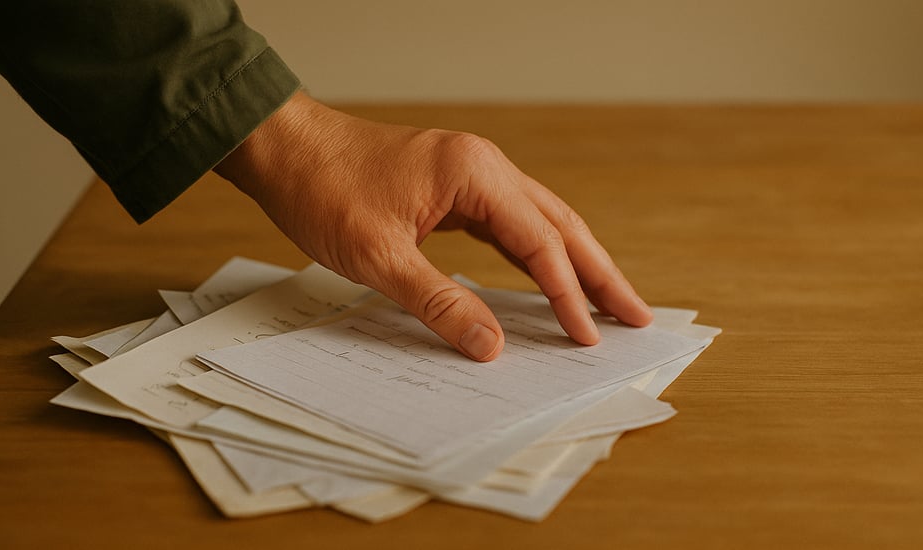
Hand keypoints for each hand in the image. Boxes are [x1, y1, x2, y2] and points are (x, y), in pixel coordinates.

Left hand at [214, 92, 651, 360]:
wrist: (285, 148)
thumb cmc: (324, 190)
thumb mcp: (379, 257)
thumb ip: (440, 302)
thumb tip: (491, 345)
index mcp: (474, 174)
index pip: (539, 242)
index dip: (568, 294)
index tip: (588, 337)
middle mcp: (483, 167)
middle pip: (559, 225)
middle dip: (600, 273)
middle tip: (637, 315)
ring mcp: (471, 174)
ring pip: (540, 222)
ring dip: (575, 262)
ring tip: (608, 302)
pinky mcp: (455, 187)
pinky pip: (510, 223)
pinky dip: (535, 254)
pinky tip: (549, 279)